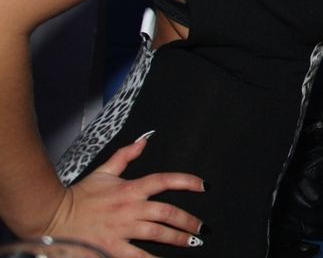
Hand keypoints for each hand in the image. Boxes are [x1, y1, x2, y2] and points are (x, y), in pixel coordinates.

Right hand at [44, 136, 204, 257]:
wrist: (52, 216)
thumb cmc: (79, 195)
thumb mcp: (104, 172)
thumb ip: (126, 156)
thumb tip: (144, 140)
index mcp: (131, 189)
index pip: (165, 180)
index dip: (187, 182)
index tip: (204, 186)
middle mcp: (130, 208)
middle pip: (167, 212)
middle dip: (188, 221)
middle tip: (202, 228)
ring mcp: (122, 229)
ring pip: (157, 233)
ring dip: (178, 238)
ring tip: (193, 242)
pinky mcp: (112, 247)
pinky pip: (137, 256)